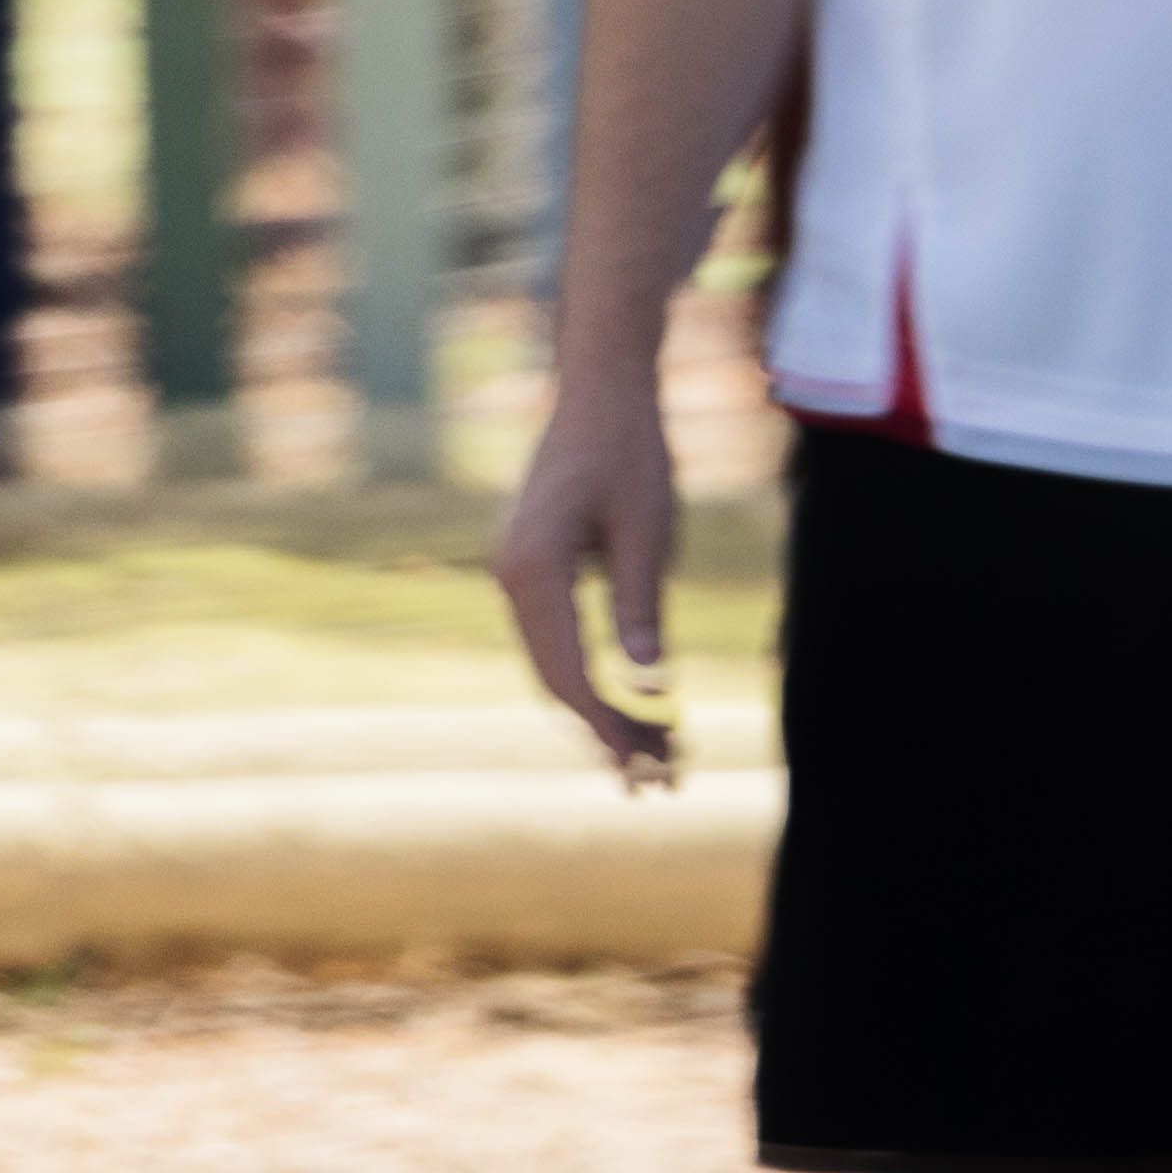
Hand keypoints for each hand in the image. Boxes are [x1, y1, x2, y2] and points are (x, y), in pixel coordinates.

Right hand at [493, 377, 682, 790]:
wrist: (601, 391)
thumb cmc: (631, 452)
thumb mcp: (649, 530)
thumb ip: (642, 608)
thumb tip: (649, 687)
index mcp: (533, 571)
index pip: (570, 672)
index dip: (608, 725)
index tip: (645, 768)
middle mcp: (511, 577)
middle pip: (555, 679)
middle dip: (607, 732)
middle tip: (660, 781)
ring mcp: (516, 574)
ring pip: (554, 664)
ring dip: (601, 710)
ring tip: (659, 754)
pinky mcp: (533, 569)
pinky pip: (557, 640)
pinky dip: (593, 676)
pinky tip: (632, 706)